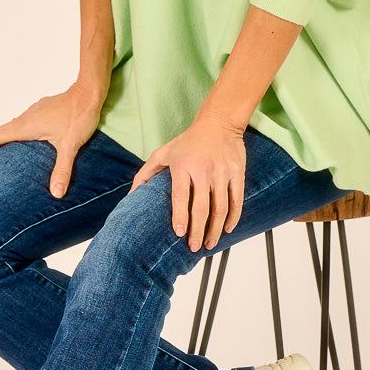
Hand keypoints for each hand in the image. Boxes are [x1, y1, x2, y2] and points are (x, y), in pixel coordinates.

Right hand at [0, 83, 102, 197]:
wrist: (90, 92)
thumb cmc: (79, 115)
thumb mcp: (70, 146)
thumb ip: (62, 170)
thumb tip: (56, 193)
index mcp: (26, 125)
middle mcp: (27, 116)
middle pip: (3, 132)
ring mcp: (35, 110)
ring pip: (15, 126)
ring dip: (11, 140)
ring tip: (16, 157)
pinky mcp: (44, 108)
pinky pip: (26, 121)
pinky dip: (23, 133)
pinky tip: (37, 143)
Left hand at [128, 110, 245, 251]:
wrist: (218, 122)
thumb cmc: (188, 141)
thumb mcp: (163, 153)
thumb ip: (145, 174)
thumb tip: (132, 196)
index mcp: (182, 165)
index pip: (181, 196)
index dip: (180, 216)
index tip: (179, 233)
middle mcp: (203, 169)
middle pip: (201, 207)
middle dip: (198, 231)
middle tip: (195, 247)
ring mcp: (222, 171)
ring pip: (221, 207)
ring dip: (216, 229)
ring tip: (210, 244)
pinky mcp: (237, 172)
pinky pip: (237, 199)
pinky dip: (233, 217)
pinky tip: (227, 229)